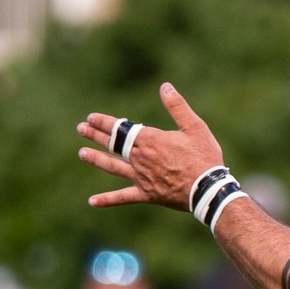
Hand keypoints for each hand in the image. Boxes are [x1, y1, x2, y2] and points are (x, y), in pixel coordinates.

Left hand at [77, 83, 224, 211]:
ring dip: (96, 158)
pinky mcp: (146, 194)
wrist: (208, 190)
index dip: (105, 122)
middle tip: (80, 129)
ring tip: (82, 153)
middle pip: (113, 144)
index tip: (91, 118)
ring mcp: (141, 177)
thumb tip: (165, 87)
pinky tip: (92, 201)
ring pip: (113, 166)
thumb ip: (177, 107)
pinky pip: (123, 197)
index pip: (121, 128)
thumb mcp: (195, 127)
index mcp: (150, 140)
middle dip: (95, 135)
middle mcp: (140, 158)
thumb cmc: (204, 157)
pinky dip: (108, 199)